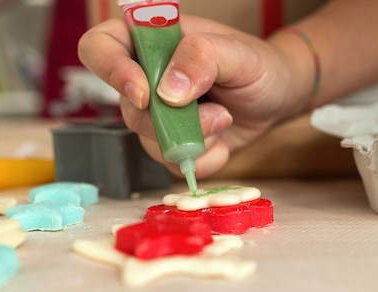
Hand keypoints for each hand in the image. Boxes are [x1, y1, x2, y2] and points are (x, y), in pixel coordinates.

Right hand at [78, 15, 313, 177]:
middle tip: (216, 114)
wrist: (277, 97)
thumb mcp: (237, 53)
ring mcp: (158, 115)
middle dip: (172, 122)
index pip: (100, 48)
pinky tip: (222, 142)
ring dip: (192, 141)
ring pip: (149, 142)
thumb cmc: (257, 65)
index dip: (112, 72)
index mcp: (151, 40)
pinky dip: (201, 160)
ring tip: (225, 120)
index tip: (146, 94)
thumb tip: (167, 92)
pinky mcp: (173, 143)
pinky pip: (172, 164)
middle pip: (128, 109)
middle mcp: (146, 78)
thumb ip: (202, 58)